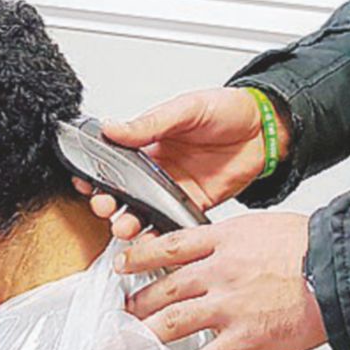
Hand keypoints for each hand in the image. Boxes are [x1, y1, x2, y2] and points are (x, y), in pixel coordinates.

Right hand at [73, 87, 290, 234]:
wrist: (265, 127)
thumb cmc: (228, 109)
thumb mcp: (186, 108)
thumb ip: (150, 122)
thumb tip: (112, 127)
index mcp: (151, 140)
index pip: (115, 160)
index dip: (97, 173)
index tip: (85, 182)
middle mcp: (159, 167)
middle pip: (124, 191)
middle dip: (109, 202)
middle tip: (105, 206)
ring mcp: (175, 187)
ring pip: (143, 211)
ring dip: (129, 222)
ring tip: (124, 227)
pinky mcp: (194, 204)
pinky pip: (171, 223)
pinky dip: (158, 235)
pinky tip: (149, 241)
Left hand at [117, 212, 326, 349]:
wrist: (338, 269)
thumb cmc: (312, 247)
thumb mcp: (265, 228)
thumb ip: (238, 241)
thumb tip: (226, 249)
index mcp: (225, 240)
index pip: (170, 246)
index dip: (140, 255)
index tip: (124, 262)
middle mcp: (220, 272)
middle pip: (163, 287)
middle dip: (135, 302)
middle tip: (121, 312)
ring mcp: (229, 306)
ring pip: (171, 322)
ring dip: (143, 337)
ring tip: (126, 346)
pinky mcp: (244, 339)